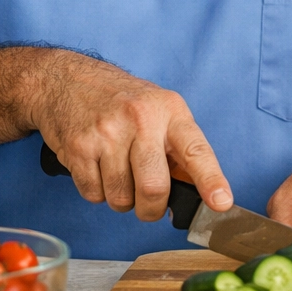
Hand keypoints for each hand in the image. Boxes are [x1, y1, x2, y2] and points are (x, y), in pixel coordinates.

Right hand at [30, 51, 231, 221]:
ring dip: (122, 200)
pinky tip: (98, 168)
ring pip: (121, 198)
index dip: (211, 180)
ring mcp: (108, 134)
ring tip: (119, 174)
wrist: (70, 81)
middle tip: (149, 205)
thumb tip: (199, 192)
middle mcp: (141, 120)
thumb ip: (180, 149)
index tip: (221, 203)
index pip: (196, 150)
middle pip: (154, 188)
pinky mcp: (79, 148)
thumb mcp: (162, 110)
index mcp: (170, 111)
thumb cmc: (123, 101)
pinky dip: (98, 193)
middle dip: (152, 209)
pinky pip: (93, 195)